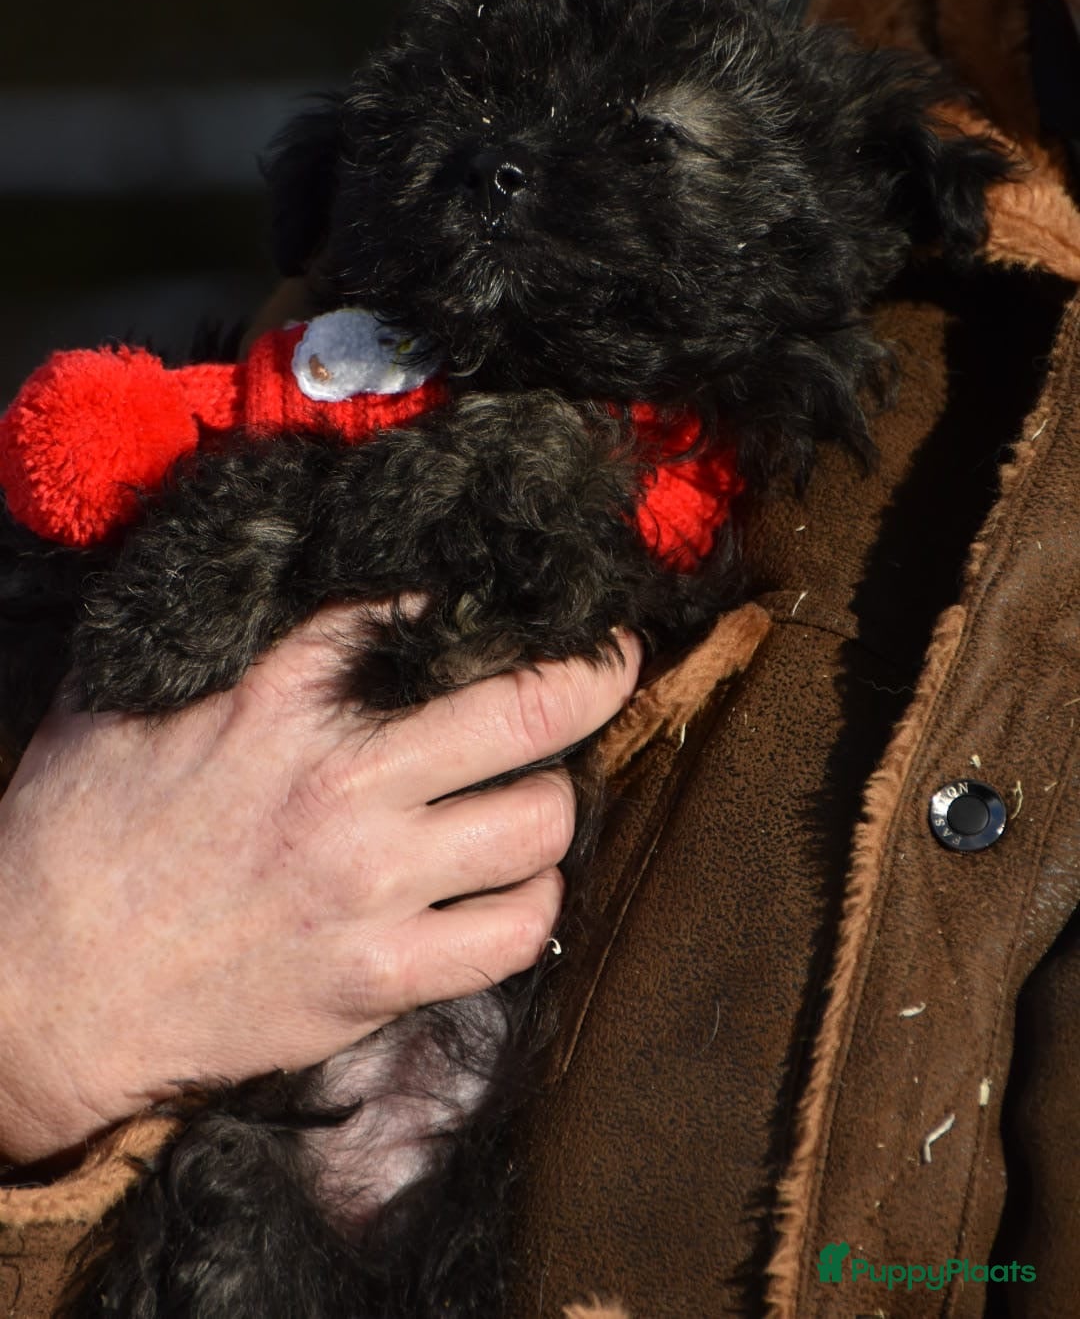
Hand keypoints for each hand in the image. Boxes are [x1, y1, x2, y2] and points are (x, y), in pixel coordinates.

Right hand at [0, 610, 640, 1162]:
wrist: (40, 992)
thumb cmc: (76, 837)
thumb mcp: (130, 700)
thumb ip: (232, 648)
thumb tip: (295, 591)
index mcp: (280, 695)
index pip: (431, 612)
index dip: (497, 601)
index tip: (532, 606)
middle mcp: (345, 780)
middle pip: (532, 705)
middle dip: (593, 673)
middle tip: (606, 664)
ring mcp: (369, 884)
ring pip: (545, 821)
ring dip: (555, 803)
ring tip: (534, 795)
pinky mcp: (376, 977)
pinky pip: (516, 935)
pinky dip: (532, 906)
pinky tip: (508, 890)